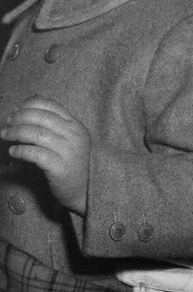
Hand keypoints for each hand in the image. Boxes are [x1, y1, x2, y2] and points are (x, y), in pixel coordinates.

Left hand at [1, 97, 90, 213]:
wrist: (85, 190)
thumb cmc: (72, 163)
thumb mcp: (69, 139)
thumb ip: (55, 123)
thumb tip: (31, 100)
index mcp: (76, 126)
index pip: (51, 106)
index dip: (30, 104)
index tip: (16, 110)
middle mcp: (74, 136)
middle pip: (42, 118)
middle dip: (19, 118)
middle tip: (7, 123)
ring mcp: (69, 152)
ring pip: (37, 134)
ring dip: (16, 132)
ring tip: (6, 135)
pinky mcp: (60, 168)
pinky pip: (35, 154)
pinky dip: (21, 151)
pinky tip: (13, 151)